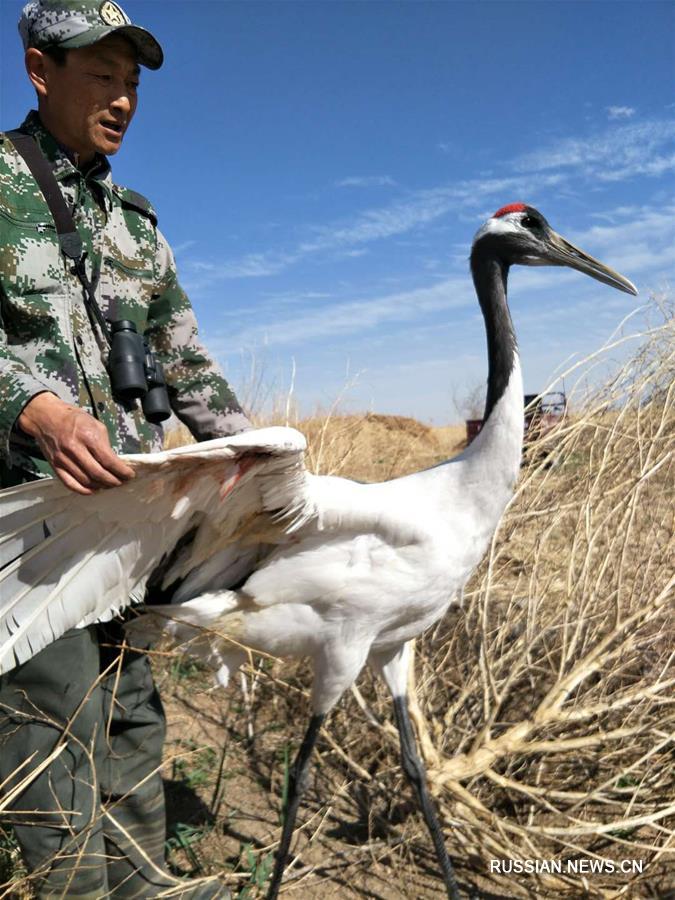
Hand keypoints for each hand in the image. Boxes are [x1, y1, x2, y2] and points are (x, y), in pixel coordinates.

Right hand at [18, 393, 134, 494]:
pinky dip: (84, 490)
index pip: (108, 461)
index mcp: (87, 436)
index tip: (130, 475)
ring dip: (101, 486)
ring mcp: (63, 459)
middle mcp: (74, 449)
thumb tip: (115, 463)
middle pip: (98, 474)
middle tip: (121, 482)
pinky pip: (71, 484)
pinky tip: (94, 489)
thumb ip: (105, 444)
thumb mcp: (96, 424)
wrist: (46, 417)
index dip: (122, 471)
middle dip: (113, 481)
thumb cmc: (74, 419)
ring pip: (86, 481)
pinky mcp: (55, 466)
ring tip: (109, 484)